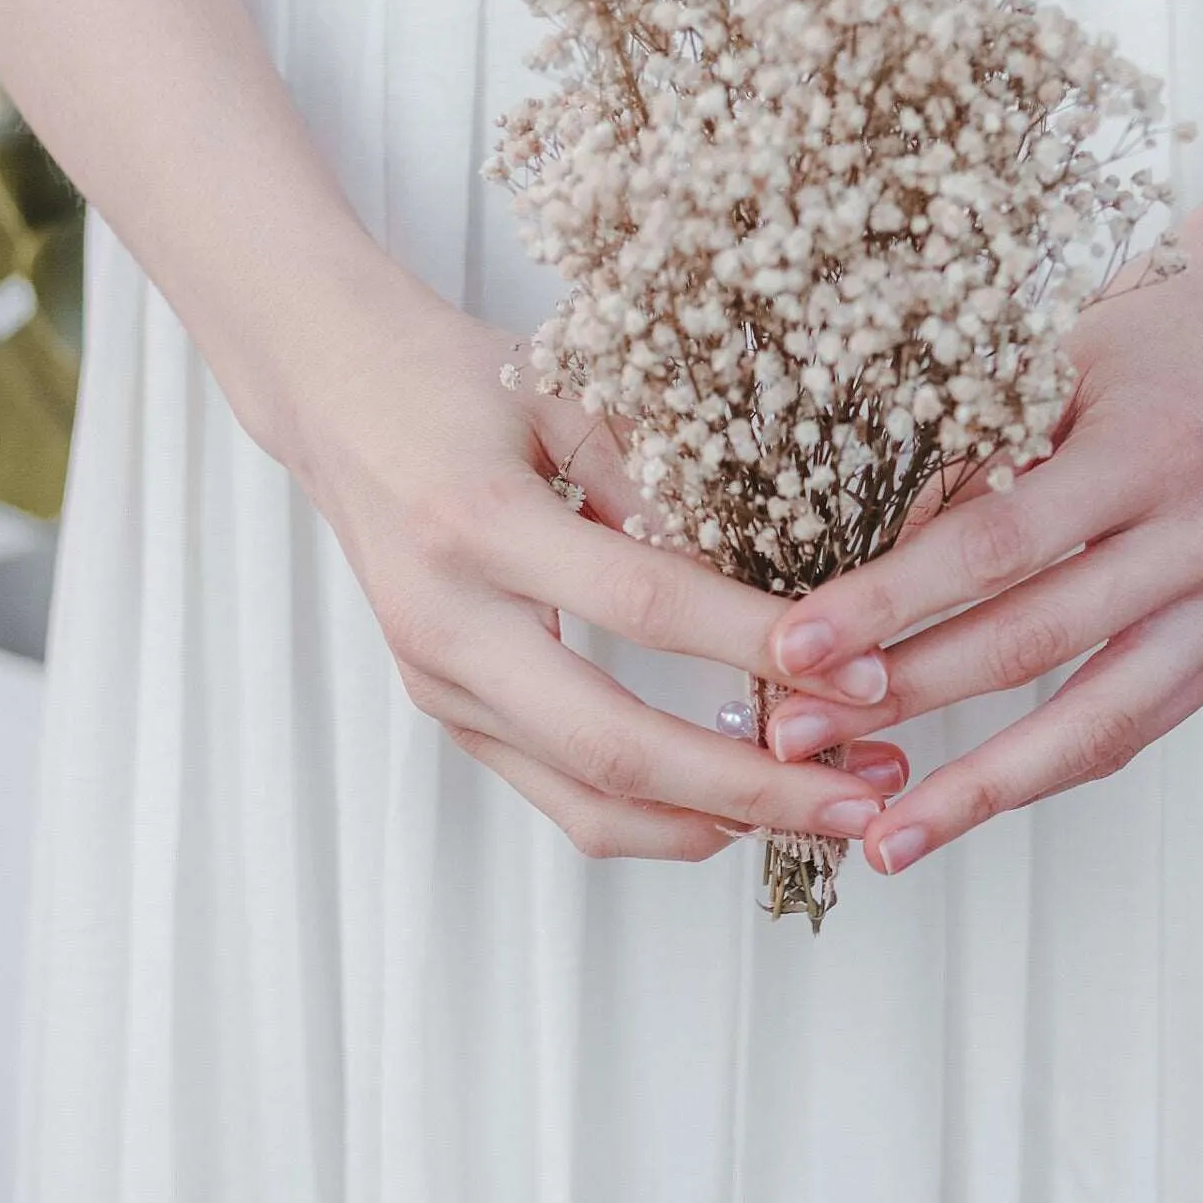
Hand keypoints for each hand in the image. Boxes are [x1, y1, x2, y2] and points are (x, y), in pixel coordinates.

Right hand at [281, 290, 907, 860]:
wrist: (338, 398)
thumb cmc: (460, 380)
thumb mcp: (568, 395)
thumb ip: (663, 482)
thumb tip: (790, 578)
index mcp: (479, 525)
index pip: (646, 606)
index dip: (758, 648)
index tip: (865, 672)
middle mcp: (448, 625)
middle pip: (614, 746)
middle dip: (751, 788)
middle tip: (862, 800)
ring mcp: (439, 683)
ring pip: (587, 799)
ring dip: (717, 822)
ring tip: (827, 815)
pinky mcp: (448, 710)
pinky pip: (560, 794)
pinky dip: (657, 814)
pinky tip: (742, 805)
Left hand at [756, 247, 1202, 875]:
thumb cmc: (1136, 342)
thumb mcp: (1043, 365)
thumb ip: (961, 464)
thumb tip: (839, 579)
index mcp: (1153, 446)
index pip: (997, 544)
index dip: (888, 604)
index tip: (790, 651)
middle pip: (1034, 642)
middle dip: (903, 698)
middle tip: (795, 740)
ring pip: (1093, 722)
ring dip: (977, 787)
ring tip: (881, 839)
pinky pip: (1130, 728)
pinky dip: (1042, 769)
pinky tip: (964, 801)